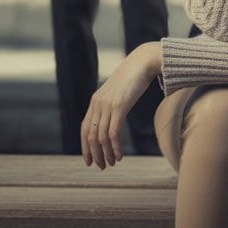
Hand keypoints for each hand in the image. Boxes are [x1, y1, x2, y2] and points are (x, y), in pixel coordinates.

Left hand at [81, 41, 161, 169]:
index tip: (89, 160)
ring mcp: (107, 105)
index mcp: (95, 100)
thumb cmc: (135, 76)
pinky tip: (120, 155)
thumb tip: (114, 115)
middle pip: (90, 136)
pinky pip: (113, 133)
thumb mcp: (119, 91)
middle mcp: (98, 104)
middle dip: (95, 154)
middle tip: (101, 166)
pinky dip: (115, 147)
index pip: (84, 128)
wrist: (144, 61)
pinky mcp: (119, 106)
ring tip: (112, 163)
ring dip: (106, 153)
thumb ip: (113, 102)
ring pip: (101, 137)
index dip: (85, 147)